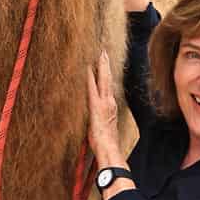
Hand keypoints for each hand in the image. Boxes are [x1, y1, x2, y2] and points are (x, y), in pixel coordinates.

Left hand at [86, 50, 125, 165]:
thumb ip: (101, 118)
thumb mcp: (104, 127)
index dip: (107, 74)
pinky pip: (92, 88)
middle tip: (104, 52)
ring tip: (101, 55)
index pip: (108, 86)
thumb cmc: (105, 141)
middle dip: (106, 65)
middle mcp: (109, 102)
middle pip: (108, 79)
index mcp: (111, 106)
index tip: (105, 64)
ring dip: (102, 67)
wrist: (108, 148)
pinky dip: (91, 77)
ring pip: (103, 80)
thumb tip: (98, 118)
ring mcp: (104, 103)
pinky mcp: (96, 106)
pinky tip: (88, 68)